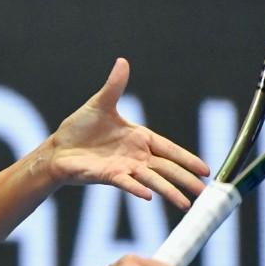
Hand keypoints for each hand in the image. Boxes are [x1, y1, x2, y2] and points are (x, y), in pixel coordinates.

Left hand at [46, 57, 209, 209]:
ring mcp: (123, 168)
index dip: (187, 159)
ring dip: (169, 191)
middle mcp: (135, 156)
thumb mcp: (100, 104)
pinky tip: (149, 196)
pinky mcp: (108, 176)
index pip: (169, 150)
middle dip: (186, 180)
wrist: (58, 148)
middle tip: (204, 193)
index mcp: (139, 138)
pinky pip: (126, 184)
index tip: (206, 170)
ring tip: (185, 204)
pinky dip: (137, 189)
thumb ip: (115, 86)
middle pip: (167, 169)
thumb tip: (122, 61)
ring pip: (152, 181)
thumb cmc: (80, 128)